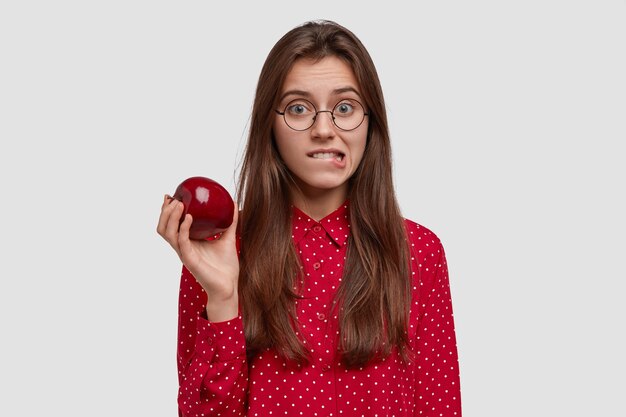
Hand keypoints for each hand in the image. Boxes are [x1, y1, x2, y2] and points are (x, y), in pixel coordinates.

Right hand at [157, 195, 238, 318]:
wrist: (230, 285)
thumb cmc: (226, 266)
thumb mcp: (228, 237)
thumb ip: (230, 221)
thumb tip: (233, 203)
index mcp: (188, 242)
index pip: (171, 224)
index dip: (167, 211)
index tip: (171, 195)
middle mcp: (183, 247)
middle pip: (163, 228)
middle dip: (164, 212)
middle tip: (173, 199)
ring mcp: (184, 254)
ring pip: (167, 233)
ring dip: (170, 217)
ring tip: (179, 204)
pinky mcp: (190, 260)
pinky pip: (182, 242)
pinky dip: (183, 228)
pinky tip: (189, 218)